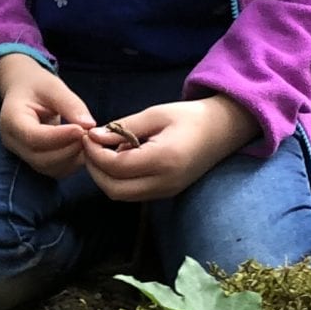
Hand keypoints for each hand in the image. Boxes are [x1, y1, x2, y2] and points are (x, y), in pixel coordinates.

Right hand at [0, 53, 95, 178]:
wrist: (23, 91)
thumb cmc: (36, 86)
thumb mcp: (53, 87)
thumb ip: (70, 104)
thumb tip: (89, 125)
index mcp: (12, 120)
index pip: (34, 137)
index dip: (60, 137)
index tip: (82, 129)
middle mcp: (13, 142)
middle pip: (41, 158)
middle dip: (69, 149)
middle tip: (89, 135)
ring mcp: (22, 154)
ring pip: (49, 168)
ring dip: (72, 158)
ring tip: (86, 139)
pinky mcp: (34, 160)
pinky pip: (54, 170)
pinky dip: (71, 162)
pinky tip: (81, 147)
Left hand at [80, 96, 258, 202]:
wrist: (224, 130)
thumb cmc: (191, 116)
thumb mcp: (156, 114)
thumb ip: (123, 128)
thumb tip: (93, 136)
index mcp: (163, 159)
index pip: (116, 167)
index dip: (95, 154)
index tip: (87, 136)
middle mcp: (164, 182)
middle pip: (115, 190)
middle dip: (95, 170)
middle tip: (89, 147)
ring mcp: (167, 191)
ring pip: (122, 195)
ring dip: (105, 177)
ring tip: (101, 152)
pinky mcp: (167, 192)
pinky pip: (134, 193)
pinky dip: (120, 180)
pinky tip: (119, 159)